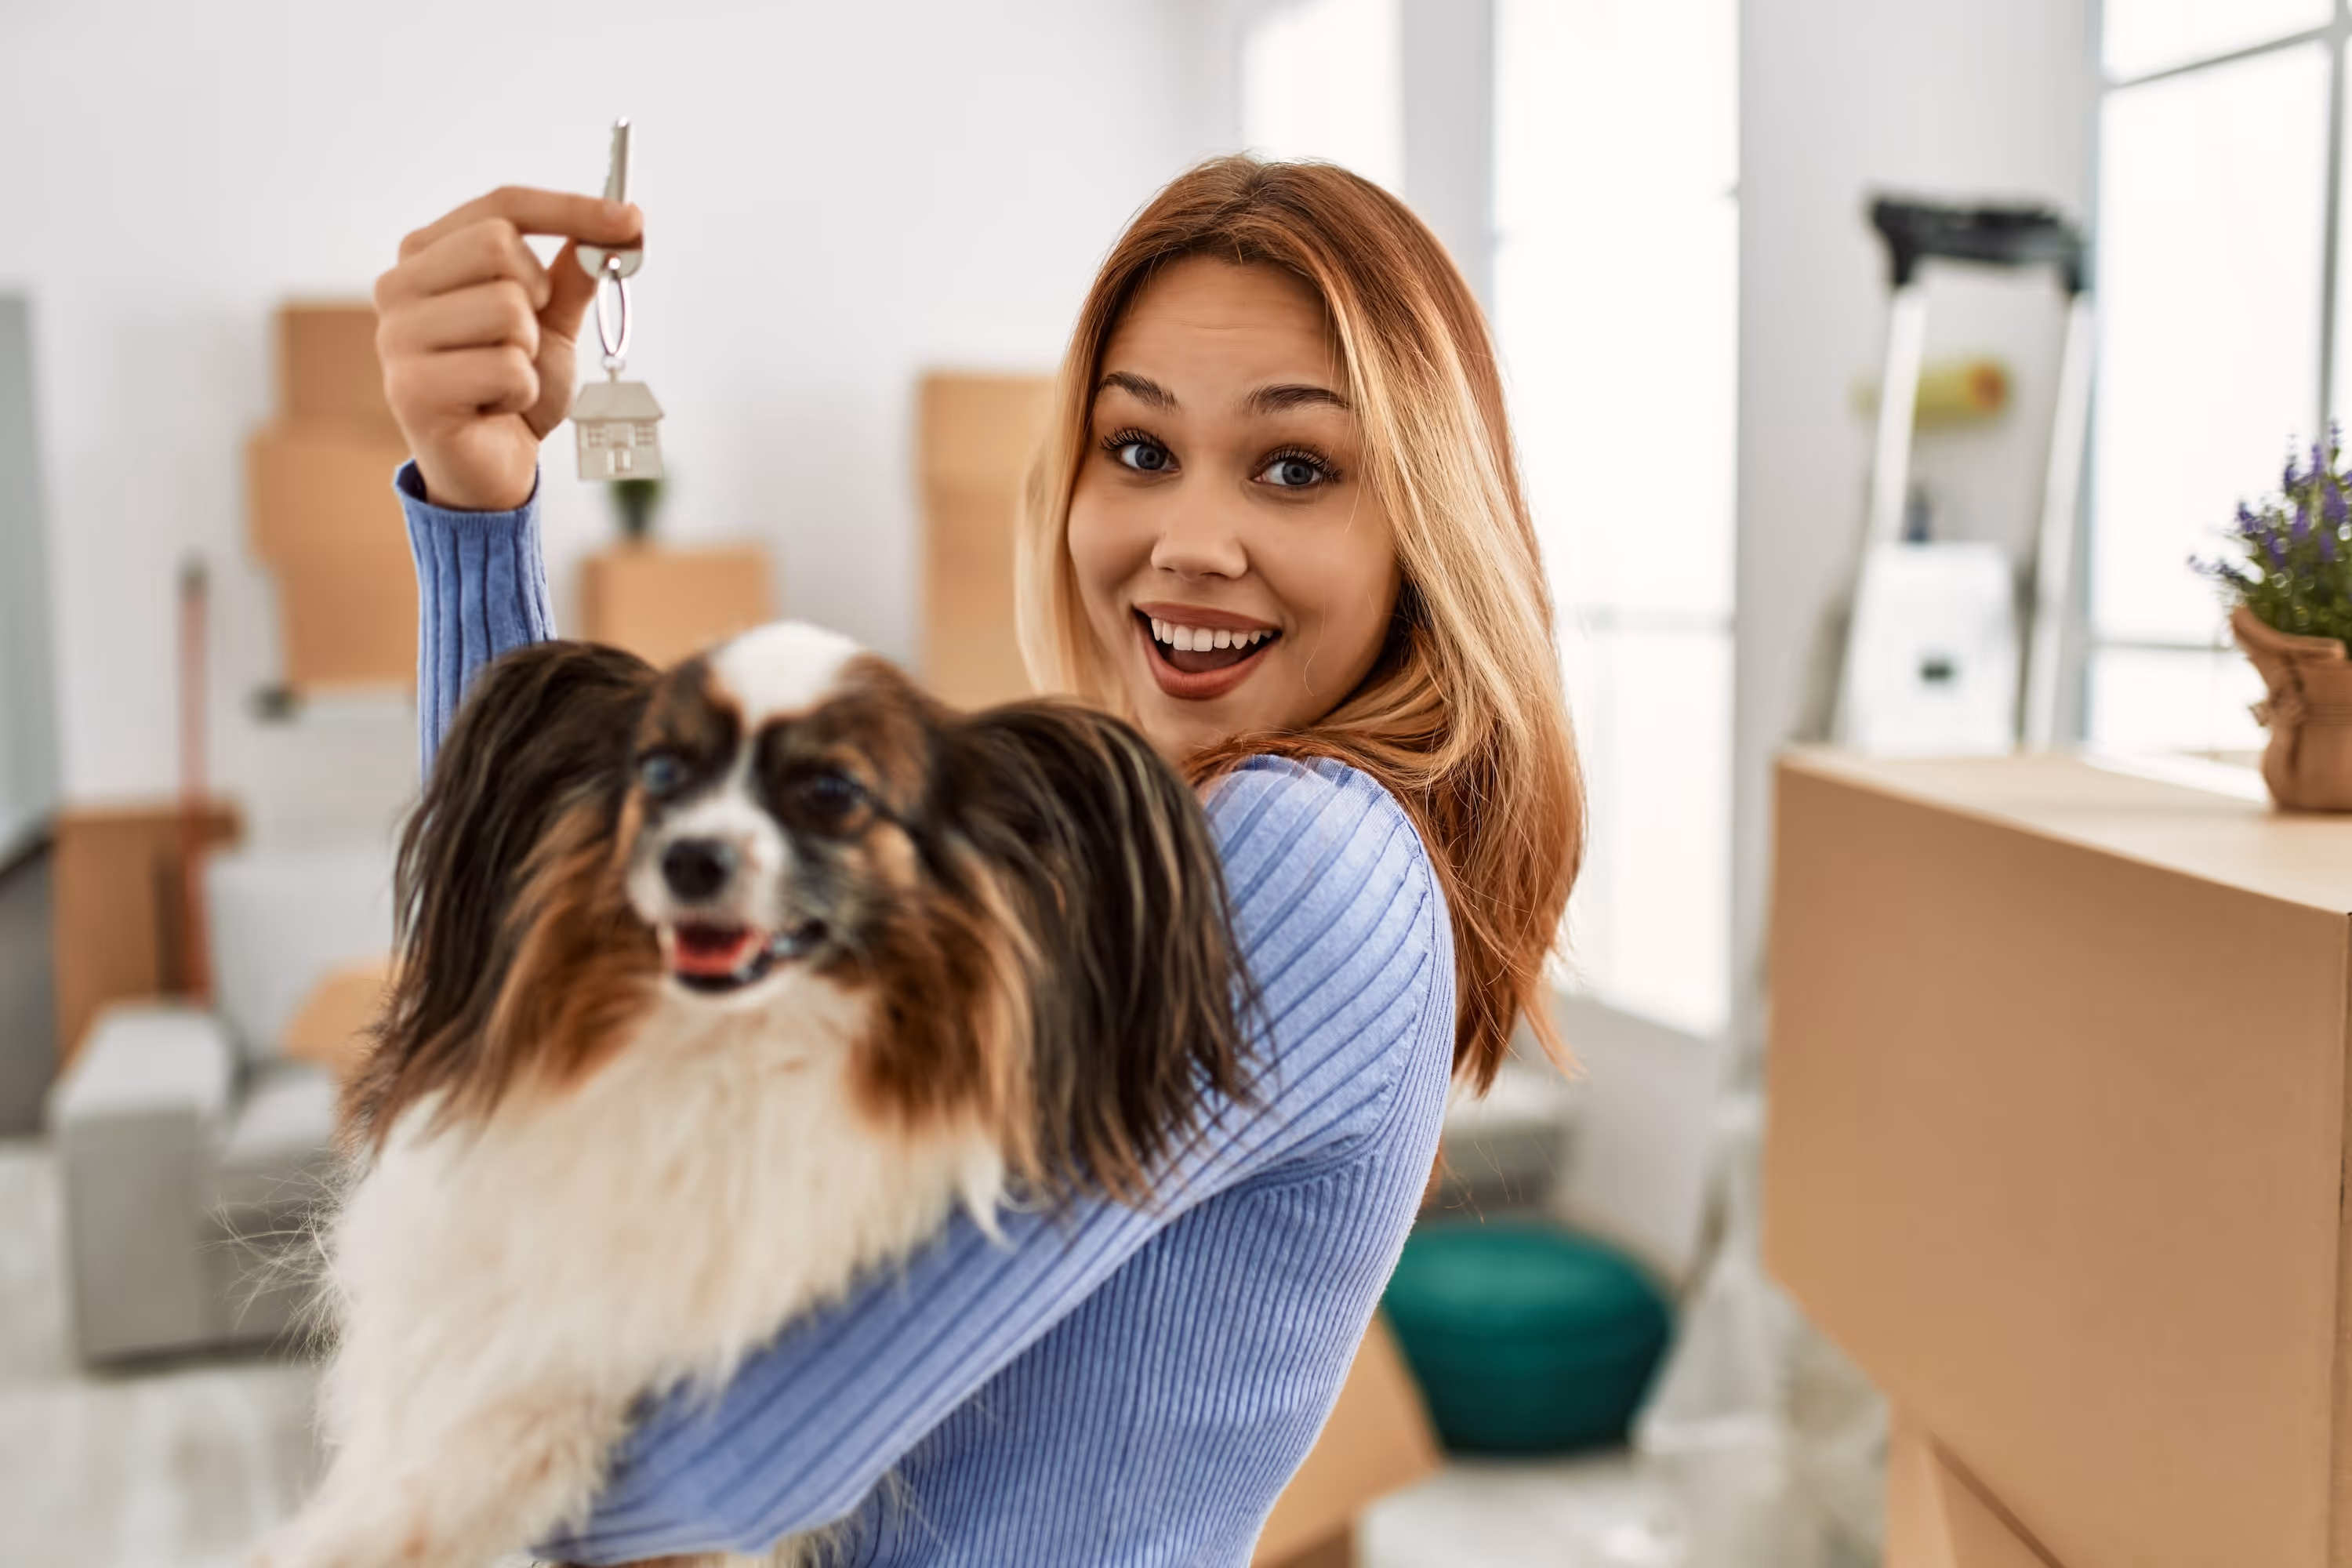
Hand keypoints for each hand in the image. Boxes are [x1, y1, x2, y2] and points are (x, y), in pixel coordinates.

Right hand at [374, 187, 643, 511]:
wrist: (492, 466)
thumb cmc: (512, 388)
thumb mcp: (551, 321)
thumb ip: (573, 272)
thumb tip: (621, 223)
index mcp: (426, 255)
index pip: (501, 205)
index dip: (570, 209)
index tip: (630, 220)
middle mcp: (398, 285)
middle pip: (498, 245)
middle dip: (537, 295)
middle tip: (525, 337)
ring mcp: (397, 336)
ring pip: (506, 309)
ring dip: (528, 352)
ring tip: (505, 377)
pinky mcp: (411, 388)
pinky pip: (506, 368)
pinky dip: (522, 392)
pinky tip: (497, 406)